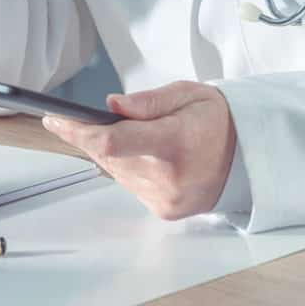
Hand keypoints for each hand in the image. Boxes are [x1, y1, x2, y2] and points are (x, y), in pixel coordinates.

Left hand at [43, 81, 236, 219]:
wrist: (250, 158)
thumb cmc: (217, 121)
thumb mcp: (188, 95)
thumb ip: (147, 102)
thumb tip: (110, 106)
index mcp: (175, 143)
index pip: (112, 142)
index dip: (77, 132)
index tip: (55, 120)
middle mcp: (169, 177)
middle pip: (108, 157)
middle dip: (91, 138)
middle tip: (80, 120)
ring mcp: (166, 198)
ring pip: (115, 172)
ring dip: (111, 153)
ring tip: (129, 136)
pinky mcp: (164, 211)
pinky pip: (129, 185)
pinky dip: (128, 168)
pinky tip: (143, 156)